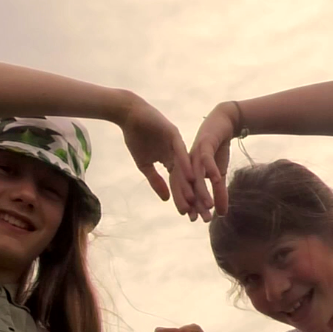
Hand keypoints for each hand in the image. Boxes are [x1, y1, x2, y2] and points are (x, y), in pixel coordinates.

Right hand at [118, 97, 195, 214]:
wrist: (129, 115)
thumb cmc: (135, 138)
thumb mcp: (144, 165)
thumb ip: (156, 181)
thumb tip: (165, 199)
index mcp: (172, 161)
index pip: (179, 184)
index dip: (183, 199)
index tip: (187, 216)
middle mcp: (178, 154)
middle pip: (187, 180)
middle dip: (195, 198)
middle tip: (203, 214)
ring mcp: (177, 144)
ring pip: (187, 169)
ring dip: (194, 186)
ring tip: (200, 202)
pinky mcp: (174, 135)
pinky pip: (181, 152)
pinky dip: (185, 165)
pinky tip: (192, 179)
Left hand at [185, 103, 238, 222]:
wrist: (223, 123)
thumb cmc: (218, 149)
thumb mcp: (220, 173)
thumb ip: (219, 193)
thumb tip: (221, 215)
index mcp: (187, 170)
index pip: (186, 190)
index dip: (188, 204)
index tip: (193, 220)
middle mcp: (188, 162)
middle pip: (187, 185)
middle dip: (191, 203)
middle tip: (196, 219)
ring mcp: (195, 153)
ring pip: (196, 175)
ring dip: (201, 190)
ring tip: (208, 205)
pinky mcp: (205, 143)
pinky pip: (206, 158)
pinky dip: (210, 169)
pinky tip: (216, 180)